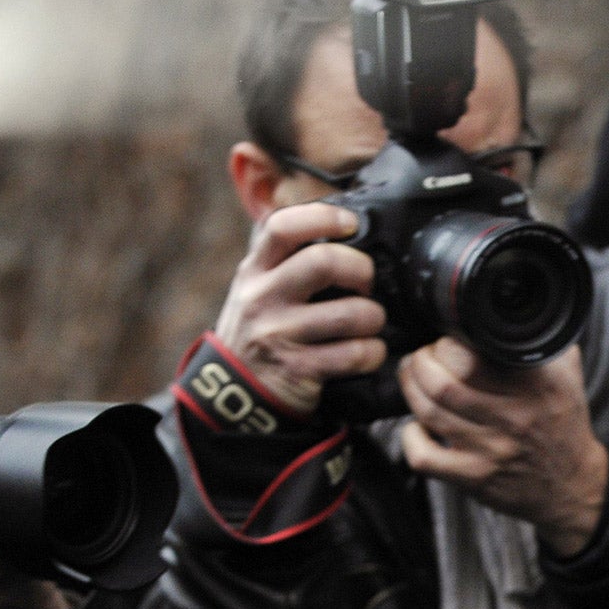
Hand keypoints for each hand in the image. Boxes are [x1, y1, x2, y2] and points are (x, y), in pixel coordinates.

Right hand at [212, 202, 383, 416]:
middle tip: (366, 284)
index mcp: (255, 270)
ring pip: (350, 313)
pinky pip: (355, 354)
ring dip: (374, 317)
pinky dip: (373, 352)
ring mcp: (279, 334)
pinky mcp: (299, 369)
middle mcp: (263, 297)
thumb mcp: (260, 288)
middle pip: (323, 262)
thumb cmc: (263, 329)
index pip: (282, 226)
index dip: (323, 217)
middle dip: (361, 269)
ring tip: (370, 322)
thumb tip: (345, 230)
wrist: (235, 391)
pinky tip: (368, 351)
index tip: (351, 224)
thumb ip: (290, 260)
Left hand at [397, 339, 608, 554]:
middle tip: (423, 358)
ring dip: (411, 390)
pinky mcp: (475, 479)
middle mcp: (514, 418)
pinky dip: (411, 437)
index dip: (446, 344)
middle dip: (421, 362)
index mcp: (536, 387)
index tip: (446, 342)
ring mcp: (492, 451)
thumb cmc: (563, 428)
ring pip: (430, 413)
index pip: (474, 357)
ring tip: (414, 380)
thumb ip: (542, 342)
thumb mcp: (567, 378)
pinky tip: (418, 426)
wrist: (573, 486)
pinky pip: (425, 457)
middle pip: (443, 383)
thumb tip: (510, 312)